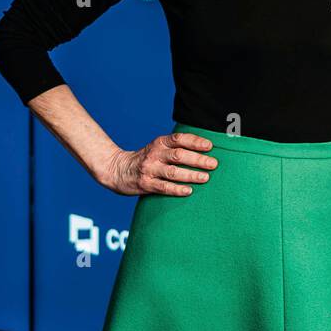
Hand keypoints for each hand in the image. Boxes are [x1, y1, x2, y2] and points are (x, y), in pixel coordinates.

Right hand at [101, 132, 217, 196]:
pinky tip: (189, 191)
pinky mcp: (145, 184)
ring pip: (173, 172)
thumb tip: (205, 150)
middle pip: (179, 155)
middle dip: (198, 159)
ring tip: (205, 177)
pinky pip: (163, 187)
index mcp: (159, 143)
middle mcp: (154, 154)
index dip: (195, 141)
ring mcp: (149, 169)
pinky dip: (177, 189)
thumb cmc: (146, 159)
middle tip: (214, 164)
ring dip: (191, 175)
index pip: (179, 139)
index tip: (210, 146)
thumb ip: (175, 147)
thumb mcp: (158, 148)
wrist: (117, 170)